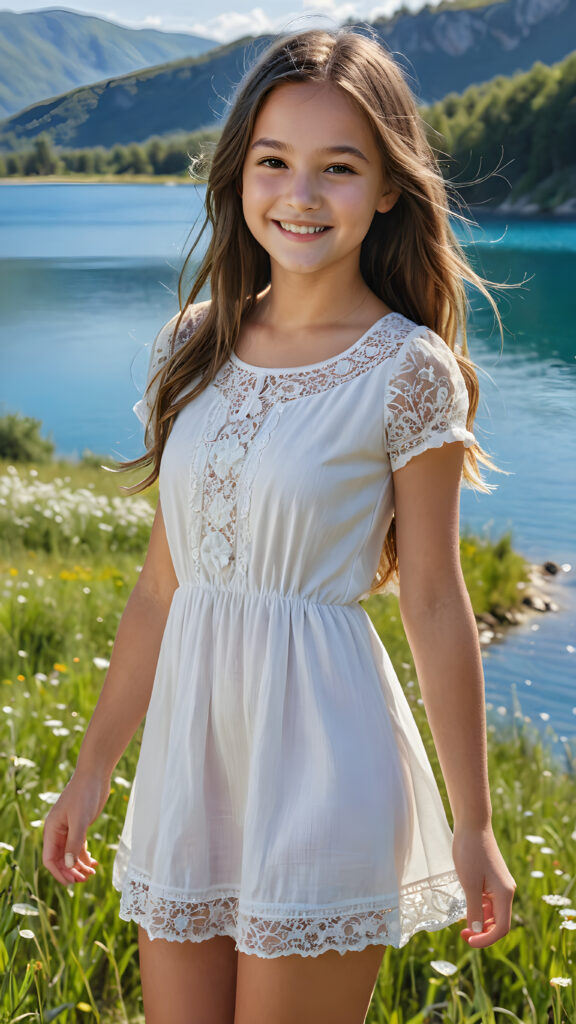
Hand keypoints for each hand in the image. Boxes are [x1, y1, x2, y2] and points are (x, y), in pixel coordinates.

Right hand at [42, 771, 110, 885]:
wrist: (95, 775)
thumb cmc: (84, 794)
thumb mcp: (80, 820)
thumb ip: (74, 843)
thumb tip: (68, 865)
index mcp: (52, 830)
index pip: (49, 859)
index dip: (58, 872)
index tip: (71, 881)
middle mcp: (58, 832)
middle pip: (60, 859)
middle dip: (70, 871)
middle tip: (84, 880)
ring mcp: (69, 829)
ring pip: (70, 855)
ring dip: (79, 866)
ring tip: (91, 874)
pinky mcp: (80, 826)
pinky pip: (79, 847)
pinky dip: (85, 857)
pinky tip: (94, 863)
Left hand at [452, 822, 516, 947]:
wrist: (472, 824)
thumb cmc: (470, 852)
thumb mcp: (469, 883)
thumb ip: (474, 909)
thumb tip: (478, 930)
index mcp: (505, 894)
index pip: (501, 928)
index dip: (486, 939)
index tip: (468, 941)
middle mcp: (506, 891)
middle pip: (499, 922)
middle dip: (482, 932)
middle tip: (462, 934)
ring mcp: (499, 884)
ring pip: (493, 912)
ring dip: (480, 921)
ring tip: (462, 923)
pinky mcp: (492, 878)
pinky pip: (488, 900)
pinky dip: (479, 907)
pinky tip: (466, 906)